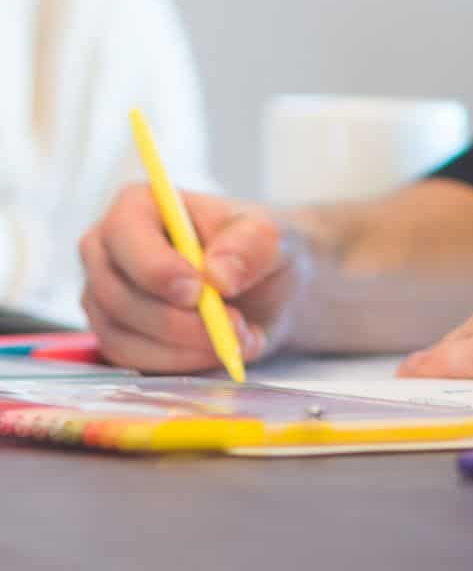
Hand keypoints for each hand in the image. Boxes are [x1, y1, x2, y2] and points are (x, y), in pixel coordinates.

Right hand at [79, 184, 309, 371]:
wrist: (264, 286)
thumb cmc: (254, 248)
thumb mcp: (268, 236)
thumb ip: (249, 247)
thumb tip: (217, 275)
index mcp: (138, 206)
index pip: (124, 233)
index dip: (155, 268)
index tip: (197, 292)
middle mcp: (109, 251)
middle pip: (117, 295)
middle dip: (176, 321)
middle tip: (231, 326)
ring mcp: (106, 297)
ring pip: (122, 336)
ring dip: (183, 347)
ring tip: (237, 336)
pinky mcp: (117, 337)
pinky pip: (134, 362)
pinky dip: (180, 364)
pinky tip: (220, 350)